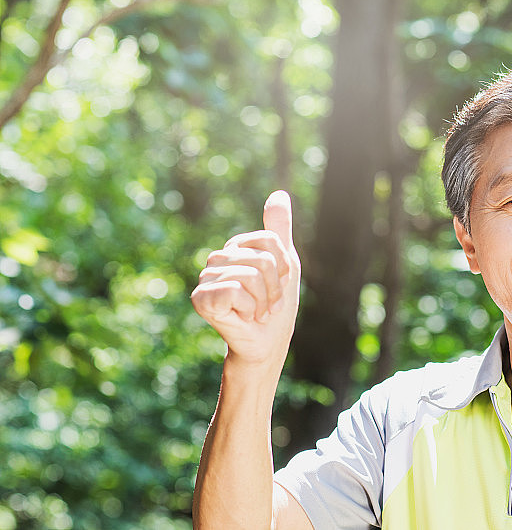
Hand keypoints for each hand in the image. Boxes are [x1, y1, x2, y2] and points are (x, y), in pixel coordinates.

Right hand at [191, 190, 300, 367]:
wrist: (267, 344)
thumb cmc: (275, 307)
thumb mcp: (284, 264)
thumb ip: (279, 229)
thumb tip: (279, 193)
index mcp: (235, 248)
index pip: (270, 241)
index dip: (282, 267)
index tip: (278, 285)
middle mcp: (216, 259)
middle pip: (263, 259)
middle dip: (275, 287)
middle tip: (267, 305)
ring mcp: (206, 279)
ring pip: (252, 275)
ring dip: (264, 301)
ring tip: (256, 313)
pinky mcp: (201, 299)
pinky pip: (237, 290)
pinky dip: (250, 308)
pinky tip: (242, 318)